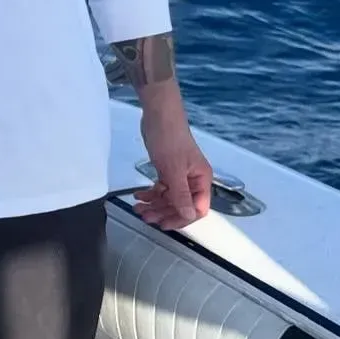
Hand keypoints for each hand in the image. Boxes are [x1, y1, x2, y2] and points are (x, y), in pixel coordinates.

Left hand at [130, 92, 213, 230]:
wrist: (158, 114)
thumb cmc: (169, 138)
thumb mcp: (173, 170)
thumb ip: (181, 195)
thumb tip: (189, 216)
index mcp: (201, 179)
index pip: (197, 209)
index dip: (181, 218)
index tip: (164, 224)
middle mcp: (193, 179)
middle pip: (181, 205)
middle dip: (163, 212)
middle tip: (145, 216)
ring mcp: (180, 174)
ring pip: (169, 197)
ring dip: (154, 204)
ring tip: (138, 207)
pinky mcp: (168, 169)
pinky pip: (162, 187)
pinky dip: (151, 192)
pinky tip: (139, 195)